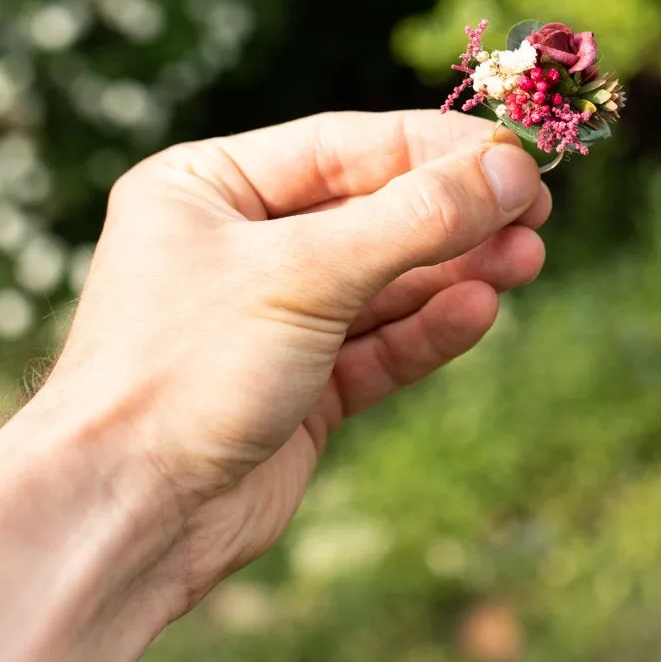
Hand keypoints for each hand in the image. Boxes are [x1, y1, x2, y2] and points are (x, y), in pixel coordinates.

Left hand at [29, 109, 549, 611]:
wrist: (122, 516)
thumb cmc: (182, 370)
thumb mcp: (303, 275)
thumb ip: (414, 218)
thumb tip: (510, 167)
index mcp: (206, 186)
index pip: (345, 145)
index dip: (437, 147)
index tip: (519, 152)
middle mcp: (236, 245)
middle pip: (372, 210)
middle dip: (455, 213)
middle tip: (538, 212)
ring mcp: (269, 320)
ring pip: (384, 280)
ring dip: (455, 270)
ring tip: (527, 260)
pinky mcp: (299, 389)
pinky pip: (377, 345)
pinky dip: (428, 328)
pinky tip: (479, 311)